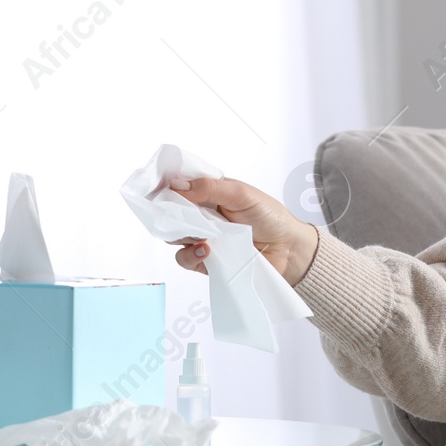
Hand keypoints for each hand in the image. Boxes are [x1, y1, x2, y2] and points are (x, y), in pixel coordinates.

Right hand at [165, 174, 320, 285]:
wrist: (289, 250)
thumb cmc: (271, 217)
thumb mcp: (241, 194)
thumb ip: (209, 188)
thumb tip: (176, 184)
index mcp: (211, 194)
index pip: (181, 188)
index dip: (167, 187)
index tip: (156, 188)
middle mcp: (204, 216)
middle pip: (172, 214)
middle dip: (169, 214)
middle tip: (175, 214)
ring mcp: (204, 238)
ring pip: (174, 237)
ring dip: (181, 235)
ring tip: (199, 235)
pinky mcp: (207, 261)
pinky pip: (185, 259)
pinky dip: (191, 254)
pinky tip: (206, 250)